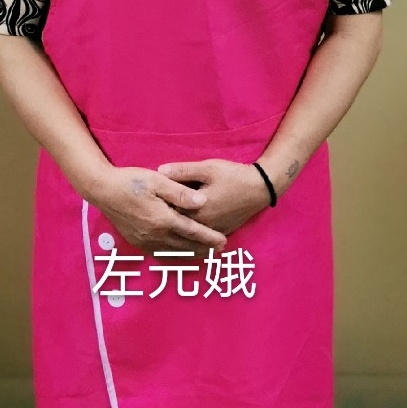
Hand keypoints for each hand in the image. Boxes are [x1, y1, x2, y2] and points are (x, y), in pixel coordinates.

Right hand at [89, 165, 228, 261]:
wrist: (102, 190)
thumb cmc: (131, 181)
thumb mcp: (157, 180)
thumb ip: (180, 192)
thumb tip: (202, 201)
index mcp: (162, 219)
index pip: (192, 231)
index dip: (209, 237)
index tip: (223, 242)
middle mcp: (155, 235)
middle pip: (185, 246)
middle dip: (204, 249)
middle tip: (220, 250)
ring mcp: (145, 241)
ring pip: (173, 253)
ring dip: (191, 255)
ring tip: (205, 254)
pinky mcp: (137, 242)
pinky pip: (159, 253)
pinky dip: (174, 256)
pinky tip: (179, 253)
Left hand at [156, 159, 270, 238]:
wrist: (260, 188)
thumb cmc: (233, 176)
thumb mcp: (207, 168)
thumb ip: (182, 171)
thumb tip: (159, 170)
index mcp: (197, 212)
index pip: (169, 213)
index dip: (158, 207)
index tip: (146, 203)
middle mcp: (203, 227)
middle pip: (177, 227)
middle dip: (164, 221)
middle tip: (149, 216)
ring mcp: (213, 232)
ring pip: (189, 236)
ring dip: (175, 233)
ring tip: (160, 230)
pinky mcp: (221, 232)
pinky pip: (201, 239)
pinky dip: (190, 238)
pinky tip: (180, 237)